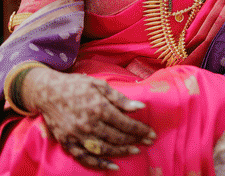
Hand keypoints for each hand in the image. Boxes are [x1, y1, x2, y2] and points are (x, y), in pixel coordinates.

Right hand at [22, 68, 155, 170]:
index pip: (125, 124)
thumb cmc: (77, 85)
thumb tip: (140, 107)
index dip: (140, 130)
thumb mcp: (100, 85)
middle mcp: (88, 124)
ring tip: (135, 151)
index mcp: (99, 108)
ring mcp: (77, 136)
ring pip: (104, 149)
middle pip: (117, 137)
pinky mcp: (67, 143)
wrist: (47, 92)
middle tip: (149, 142)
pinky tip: (112, 166)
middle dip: (136, 140)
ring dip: (122, 152)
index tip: (151, 133)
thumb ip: (120, 98)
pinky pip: (85, 158)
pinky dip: (99, 164)